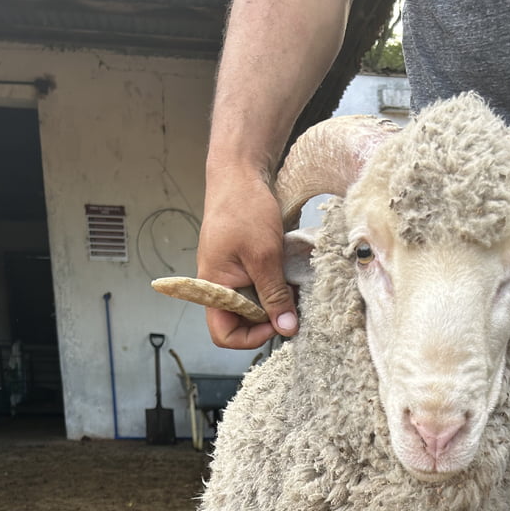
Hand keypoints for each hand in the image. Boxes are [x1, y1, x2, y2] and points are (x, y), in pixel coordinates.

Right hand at [197, 165, 298, 348]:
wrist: (239, 172)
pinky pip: (262, 286)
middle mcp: (220, 286)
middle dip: (270, 318)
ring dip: (278, 301)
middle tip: (294, 305)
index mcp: (213, 288)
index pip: (224, 334)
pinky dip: (279, 285)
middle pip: (243, 322)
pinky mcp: (246, 264)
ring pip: (256, 305)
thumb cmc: (243, 209)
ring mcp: (233, 275)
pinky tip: (294, 274)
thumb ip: (274, 295)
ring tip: (297, 287)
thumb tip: (287, 329)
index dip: (251, 338)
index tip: (276, 324)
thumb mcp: (264, 256)